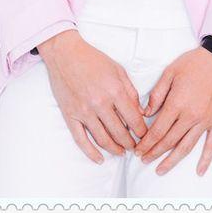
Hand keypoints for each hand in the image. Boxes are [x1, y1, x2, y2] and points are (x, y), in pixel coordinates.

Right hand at [38, 29, 148, 163]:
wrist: (66, 54)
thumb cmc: (93, 59)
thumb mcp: (118, 69)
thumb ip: (130, 91)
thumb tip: (139, 111)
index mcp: (115, 91)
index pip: (133, 119)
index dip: (141, 131)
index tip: (145, 136)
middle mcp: (100, 103)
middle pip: (120, 133)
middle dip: (130, 143)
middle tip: (135, 147)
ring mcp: (84, 111)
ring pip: (103, 139)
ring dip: (115, 149)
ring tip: (122, 152)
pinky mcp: (70, 115)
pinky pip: (81, 140)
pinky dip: (91, 153)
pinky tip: (99, 159)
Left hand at [133, 46, 211, 175]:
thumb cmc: (194, 63)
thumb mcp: (170, 72)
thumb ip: (156, 94)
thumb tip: (145, 112)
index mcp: (177, 103)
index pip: (157, 130)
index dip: (146, 142)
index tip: (138, 150)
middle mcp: (190, 116)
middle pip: (169, 141)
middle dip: (154, 152)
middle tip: (144, 160)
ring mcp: (205, 120)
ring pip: (186, 147)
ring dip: (172, 160)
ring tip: (161, 169)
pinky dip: (206, 159)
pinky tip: (199, 170)